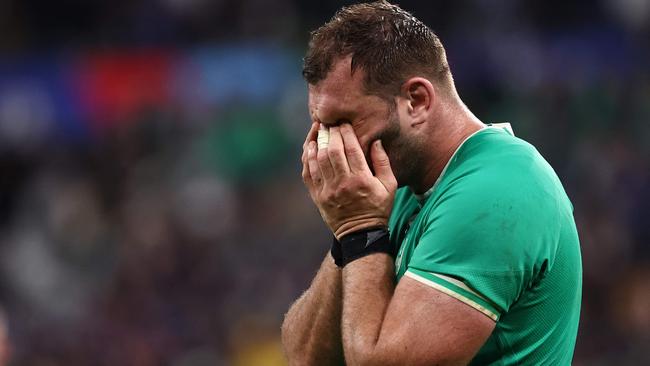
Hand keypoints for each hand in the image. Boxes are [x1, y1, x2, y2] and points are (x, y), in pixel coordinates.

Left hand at [301, 123, 397, 239]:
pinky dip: (307, 158)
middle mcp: (343, 183)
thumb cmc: (378, 208)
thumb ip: (383, 162)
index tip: (343, 122)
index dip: (346, 132)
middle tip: (328, 122)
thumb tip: (376, 141)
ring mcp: (328, 191)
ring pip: (318, 160)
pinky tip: (309, 147)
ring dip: (316, 142)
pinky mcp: (318, 197)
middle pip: (332, 151)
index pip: (351, 149)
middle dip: (329, 133)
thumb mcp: (390, 186)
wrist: (361, 234)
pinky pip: (308, 174)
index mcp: (362, 179)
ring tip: (317, 129)